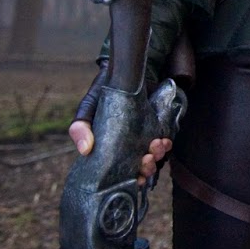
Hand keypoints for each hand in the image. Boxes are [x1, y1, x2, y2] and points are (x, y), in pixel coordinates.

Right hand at [69, 62, 171, 185]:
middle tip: (147, 160)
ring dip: (159, 155)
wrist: (127, 69)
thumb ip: (81, 126)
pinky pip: (167, 139)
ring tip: (156, 146)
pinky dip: (167, 142)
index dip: (130, 179)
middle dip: (147, 168)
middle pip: (142, 167)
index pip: (121, 172)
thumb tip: (85, 151)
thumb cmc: (103, 91)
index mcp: (112, 149)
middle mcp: (130, 146)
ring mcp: (146, 136)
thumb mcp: (89, 107)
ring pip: (157, 155)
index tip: (136, 179)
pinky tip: (165, 139)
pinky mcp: (160, 125)